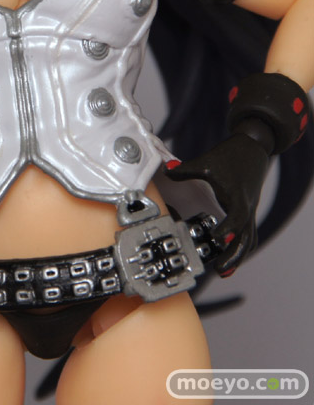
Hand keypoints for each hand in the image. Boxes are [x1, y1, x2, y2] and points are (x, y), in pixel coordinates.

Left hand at [165, 131, 269, 275]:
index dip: (228, 229)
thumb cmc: (231, 155)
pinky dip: (241, 246)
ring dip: (238, 255)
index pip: (236, 218)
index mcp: (238, 196)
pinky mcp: (248, 211)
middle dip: (234, 255)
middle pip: (246, 238)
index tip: (217, 238)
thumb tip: (165, 170)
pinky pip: (248, 234)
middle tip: (219, 270)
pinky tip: (229, 255)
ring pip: (249, 239)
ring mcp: (249, 211)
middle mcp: (247, 207)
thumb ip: (186, 169)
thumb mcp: (207, 162)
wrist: (253, 148)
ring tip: (223, 271)